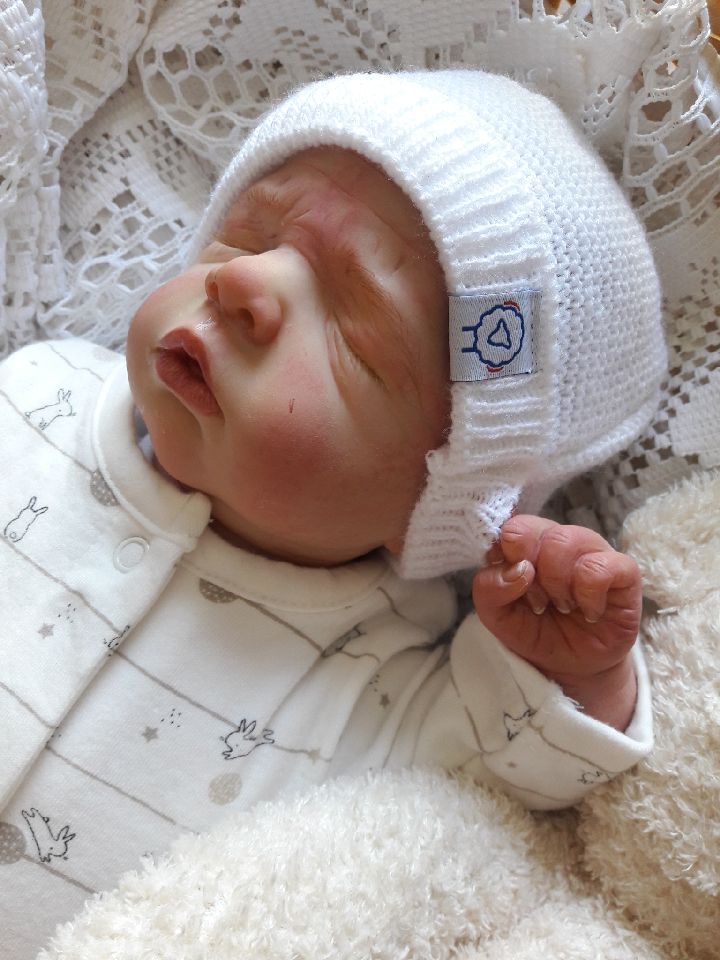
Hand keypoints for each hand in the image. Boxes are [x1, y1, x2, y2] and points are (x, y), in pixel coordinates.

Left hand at [472, 515, 640, 728]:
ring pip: (568, 540)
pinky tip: (589, 612)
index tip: (516, 589)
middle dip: (533, 576)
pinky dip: (588, 595)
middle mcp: (560, 539)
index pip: (513, 527)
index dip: (510, 559)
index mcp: (527, 542)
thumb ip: (489, 588)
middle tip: (540, 604)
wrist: (572, 666)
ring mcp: (594, 550)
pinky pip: (601, 567)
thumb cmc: (535, 629)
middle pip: (539, 531)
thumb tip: (518, 569)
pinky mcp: (624, 570)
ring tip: (564, 606)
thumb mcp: (497, 615)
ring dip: (558, 583)